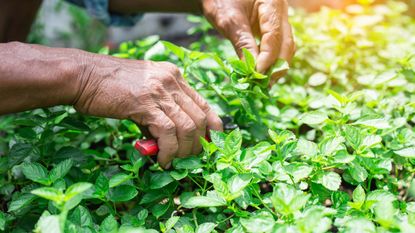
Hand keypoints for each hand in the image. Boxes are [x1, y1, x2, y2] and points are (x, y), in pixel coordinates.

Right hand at [74, 55, 222, 167]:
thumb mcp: (142, 94)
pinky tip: (162, 160)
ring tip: (174, 162)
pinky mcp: (146, 104)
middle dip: (199, 143)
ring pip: (188, 127)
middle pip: (199, 117)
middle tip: (190, 158)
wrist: (83, 76)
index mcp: (173, 76)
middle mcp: (171, 81)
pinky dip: (169, 151)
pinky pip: (168, 132)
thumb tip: (167, 141)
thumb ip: (158, 112)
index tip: (211, 142)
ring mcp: (160, 91)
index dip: (212, 125)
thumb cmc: (109, 87)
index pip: (203, 103)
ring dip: (184, 151)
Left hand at [202, 0, 294, 83]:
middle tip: (264, 85)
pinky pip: (277, 46)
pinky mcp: (273, 27)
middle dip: (276, 65)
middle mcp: (281, 10)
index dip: (268, 58)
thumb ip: (242, 44)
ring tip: (263, 83)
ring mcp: (279, 19)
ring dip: (276, 66)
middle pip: (286, 43)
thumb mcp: (228, 21)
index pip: (275, 36)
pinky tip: (262, 73)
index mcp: (272, 2)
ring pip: (285, 46)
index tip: (257, 75)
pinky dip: (271, 60)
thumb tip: (251, 71)